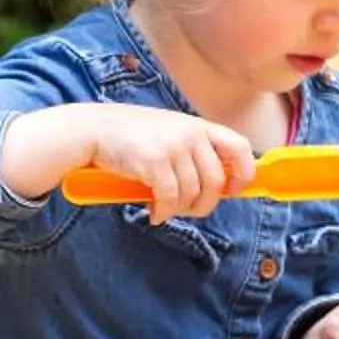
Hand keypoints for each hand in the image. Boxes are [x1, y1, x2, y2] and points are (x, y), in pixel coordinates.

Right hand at [2, 102, 255, 221]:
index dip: (244, 173)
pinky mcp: (154, 163)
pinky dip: (163, 212)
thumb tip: (223, 184)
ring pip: (193, 194)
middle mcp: (190, 134)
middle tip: (188, 210)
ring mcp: (173, 147)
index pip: (241, 148)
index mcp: (199, 126)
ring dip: (179, 210)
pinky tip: (153, 213)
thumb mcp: (170, 133)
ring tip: (164, 209)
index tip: (235, 190)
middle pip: (216, 182)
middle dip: (205, 204)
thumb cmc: (133, 136)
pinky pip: (170, 199)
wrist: (94, 130)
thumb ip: (195, 151)